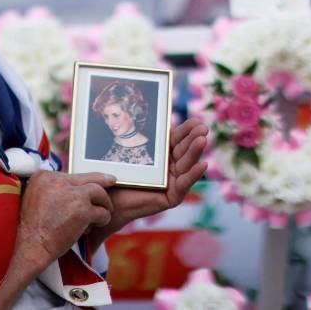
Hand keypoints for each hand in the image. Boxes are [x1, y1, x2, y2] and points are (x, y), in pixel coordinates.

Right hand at [0, 171, 114, 308]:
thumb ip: (51, 190)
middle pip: (87, 178)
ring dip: (103, 203)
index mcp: (44, 177)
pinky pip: (101, 211)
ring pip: (98, 192)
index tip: (92, 182)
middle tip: (111, 181)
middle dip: (101, 181)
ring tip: (104, 212)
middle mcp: (58, 181)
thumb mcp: (35, 198)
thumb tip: (70, 188)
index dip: (82, 182)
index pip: (71, 175)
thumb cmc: (31, 228)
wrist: (30, 245)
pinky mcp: (83, 210)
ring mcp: (72, 194)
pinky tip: (98, 225)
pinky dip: (103, 218)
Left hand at [85, 117, 207, 253]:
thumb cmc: (114, 174)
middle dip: (194, 138)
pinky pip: (184, 184)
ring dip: (195, 152)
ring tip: (203, 140)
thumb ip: (135, 137)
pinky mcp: (172, 197)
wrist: (107, 200)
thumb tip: (133, 111)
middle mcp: (171, 167)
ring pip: (187, 165)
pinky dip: (194, 174)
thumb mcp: (126, 152)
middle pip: (184, 150)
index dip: (186, 130)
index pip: (176, 139)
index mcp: (161, 154)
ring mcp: (173, 182)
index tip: (196, 120)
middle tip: (203, 127)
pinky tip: (203, 164)